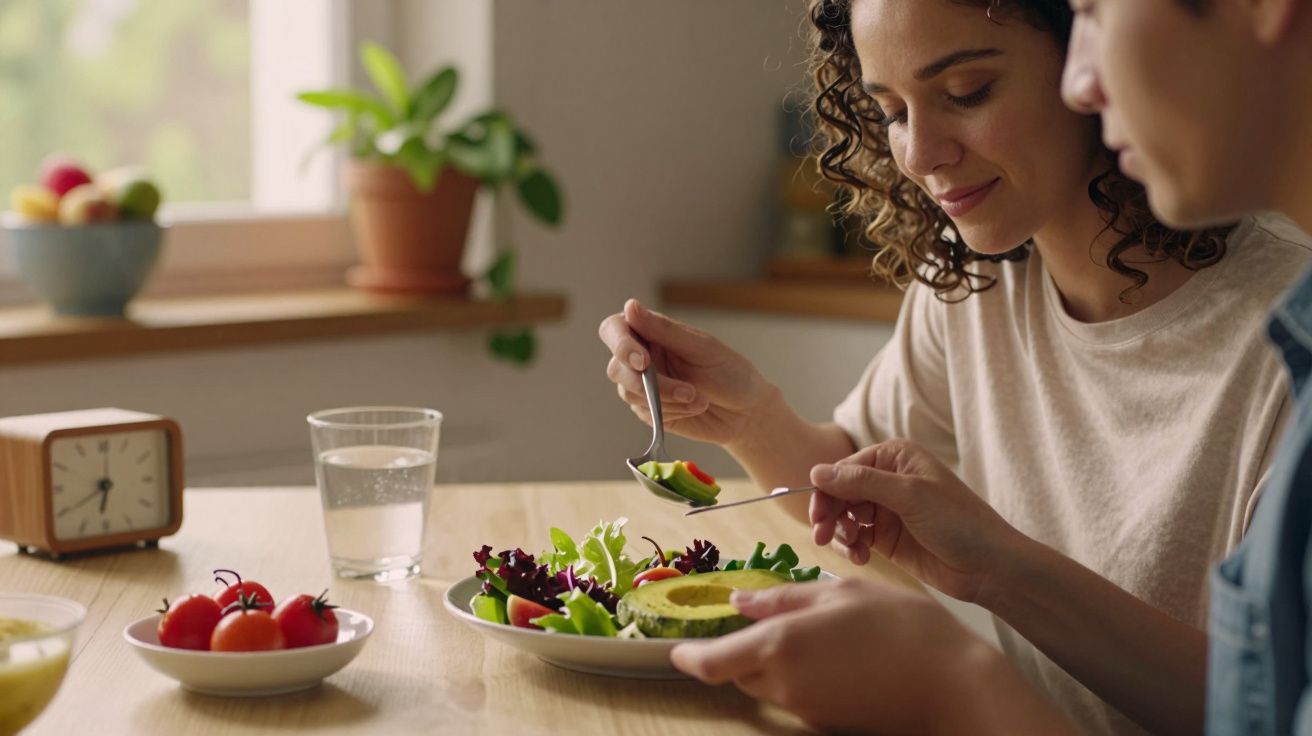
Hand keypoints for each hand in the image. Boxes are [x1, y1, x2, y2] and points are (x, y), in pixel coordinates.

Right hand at [598, 299, 775, 445]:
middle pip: (617, 367)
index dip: (620, 344)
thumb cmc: (730, 372)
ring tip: (698, 398)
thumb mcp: (702, 348)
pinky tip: (694, 408)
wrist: (746, 412)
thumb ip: (664, 330)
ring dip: (667, 399)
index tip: (643, 360)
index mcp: (652, 332)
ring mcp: (642, 385)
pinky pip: (644, 413)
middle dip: (649, 383)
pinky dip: (672, 412)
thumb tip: (630, 306)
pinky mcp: (648, 411)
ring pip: (629, 393)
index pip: (615, 329)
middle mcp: (642, 357)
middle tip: (686, 390)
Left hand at [671, 579, 997, 734]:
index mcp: (780, 645)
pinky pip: (796, 697)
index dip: (690, 657)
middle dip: (739, 652)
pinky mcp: (826, 723)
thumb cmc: (901, 627)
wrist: (952, 683)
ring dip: (771, 663)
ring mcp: (806, 708)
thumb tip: (740, 604)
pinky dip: (800, 677)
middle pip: (738, 672)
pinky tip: (834, 656)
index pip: (711, 662)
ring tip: (812, 634)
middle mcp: (785, 683)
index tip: (678, 650)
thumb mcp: (840, 593)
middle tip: (764, 623)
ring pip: (766, 685)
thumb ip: (783, 598)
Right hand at [809, 440, 1025, 603]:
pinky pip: (855, 538)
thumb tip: (816, 471)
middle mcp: (887, 480)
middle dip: (829, 515)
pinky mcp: (886, 538)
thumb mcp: (909, 495)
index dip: (825, 490)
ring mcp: (886, 510)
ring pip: (844, 517)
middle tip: (822, 537)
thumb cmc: (959, 522)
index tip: (818, 515)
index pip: (844, 469)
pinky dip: (851, 548)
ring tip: (853, 550)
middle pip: (839, 493)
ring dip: (841, 534)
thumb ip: (861, 482)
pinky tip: (861, 558)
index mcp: (894, 458)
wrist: (988, 566)